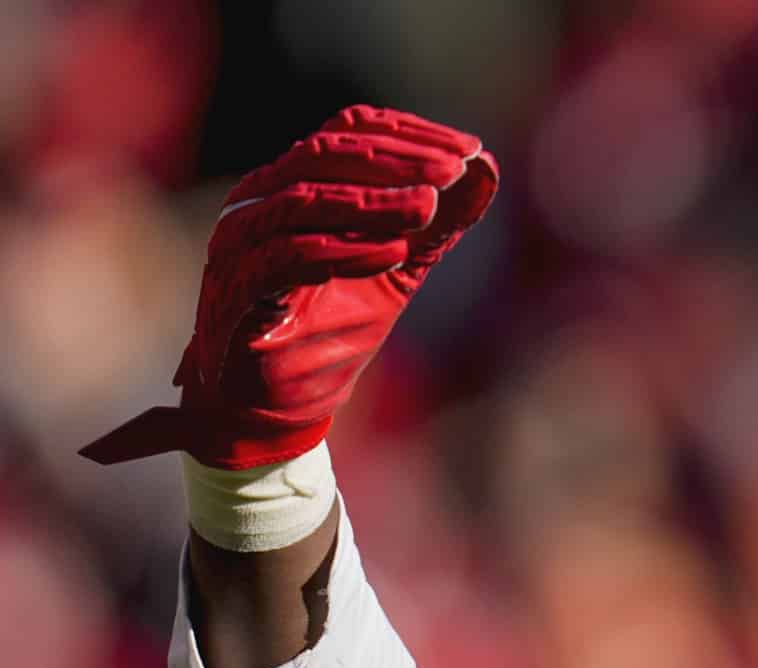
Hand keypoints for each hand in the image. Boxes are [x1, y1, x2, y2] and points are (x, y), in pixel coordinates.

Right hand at [81, 106, 495, 469]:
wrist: (276, 409)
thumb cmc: (329, 333)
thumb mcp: (396, 272)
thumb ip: (436, 226)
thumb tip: (486, 171)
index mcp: (290, 185)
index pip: (346, 135)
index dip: (409, 137)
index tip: (471, 150)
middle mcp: (257, 202)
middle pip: (324, 155)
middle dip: (396, 161)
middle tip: (454, 170)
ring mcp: (240, 244)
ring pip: (303, 200)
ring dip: (372, 202)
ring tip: (430, 207)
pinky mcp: (237, 292)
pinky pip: (287, 259)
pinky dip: (342, 251)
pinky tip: (394, 253)